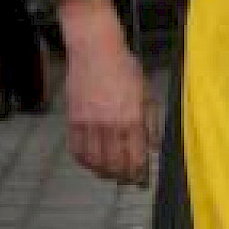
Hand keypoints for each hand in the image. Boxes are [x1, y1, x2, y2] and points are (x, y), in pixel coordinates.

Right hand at [59, 0, 152, 184]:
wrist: (94, 48)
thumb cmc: (124, 67)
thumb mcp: (146, 92)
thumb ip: (150, 122)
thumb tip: (155, 147)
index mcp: (131, 119)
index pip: (135, 158)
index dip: (138, 173)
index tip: (141, 178)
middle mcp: (109, 125)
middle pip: (114, 165)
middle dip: (122, 177)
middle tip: (126, 180)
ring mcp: (89, 124)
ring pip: (94, 162)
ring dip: (103, 172)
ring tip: (110, 173)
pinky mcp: (73, 120)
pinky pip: (77, 150)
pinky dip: (84, 161)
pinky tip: (91, 162)